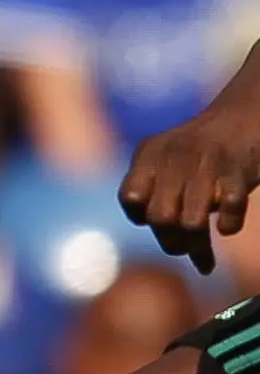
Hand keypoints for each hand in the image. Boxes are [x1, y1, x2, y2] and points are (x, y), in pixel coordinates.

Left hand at [121, 89, 259, 270]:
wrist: (243, 115)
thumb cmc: (201, 152)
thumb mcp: (167, 161)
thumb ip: (155, 193)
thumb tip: (155, 233)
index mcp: (150, 153)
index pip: (130, 198)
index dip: (140, 216)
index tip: (152, 222)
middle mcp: (175, 156)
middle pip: (161, 218)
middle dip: (170, 241)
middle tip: (182, 247)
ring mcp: (208, 163)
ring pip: (192, 222)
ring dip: (198, 246)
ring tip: (203, 257)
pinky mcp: (239, 170)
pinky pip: (230, 208)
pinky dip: (229, 224)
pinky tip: (227, 227)